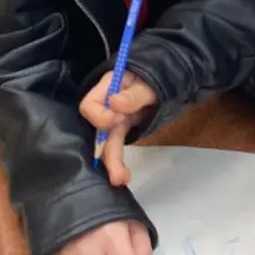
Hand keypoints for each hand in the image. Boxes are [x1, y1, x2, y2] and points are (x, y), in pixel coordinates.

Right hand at [79, 70, 157, 185]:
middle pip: (97, 130)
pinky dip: (118, 161)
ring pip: (107, 143)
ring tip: (121, 179)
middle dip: (106, 152)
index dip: (101, 116)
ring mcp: (113, 119)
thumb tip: (115, 103)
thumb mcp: (148, 82)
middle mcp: (106, 105)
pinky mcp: (121, 129)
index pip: (90, 105)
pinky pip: (116, 145)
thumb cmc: (153, 75)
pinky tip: (123, 175)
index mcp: (107, 88)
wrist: (164, 78)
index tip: (120, 119)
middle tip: (117, 173)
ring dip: (113, 162)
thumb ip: (134, 94)